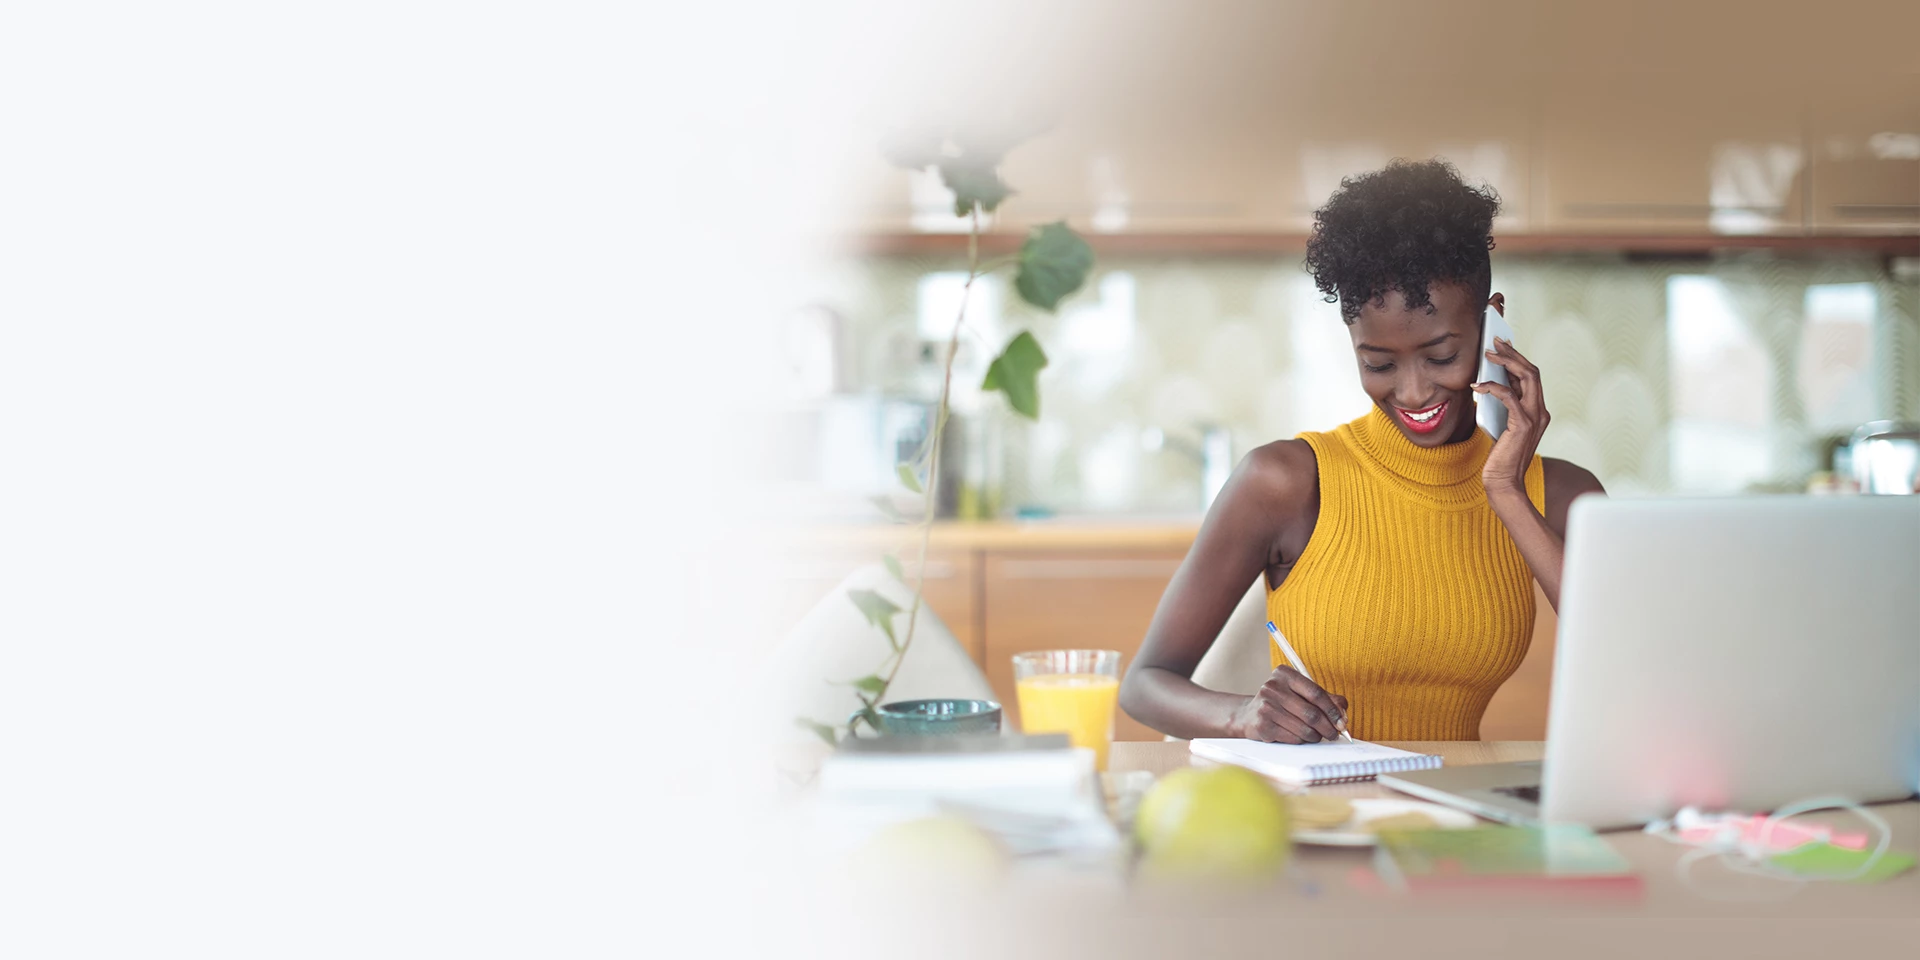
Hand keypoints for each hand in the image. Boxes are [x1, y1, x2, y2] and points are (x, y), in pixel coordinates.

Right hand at [1227, 666, 1349, 742]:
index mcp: (1285, 674)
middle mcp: (1272, 687)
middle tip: (1334, 734)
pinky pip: (1292, 738)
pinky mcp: (1262, 724)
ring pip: (1303, 728)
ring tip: (1316, 736)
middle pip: (1311, 713)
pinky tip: (1299, 737)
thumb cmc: (1282, 703)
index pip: (1316, 693)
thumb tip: (1343, 714)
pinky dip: (1301, 741)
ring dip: (1315, 736)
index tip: (1342, 722)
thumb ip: (1326, 699)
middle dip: (1328, 727)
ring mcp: (1265, 706)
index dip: (1333, 710)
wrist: (1249, 715)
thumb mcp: (1301, 694)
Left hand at [1472, 336, 1548, 493]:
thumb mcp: (1501, 425)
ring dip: (1507, 362)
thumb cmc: (1499, 456)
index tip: (1504, 345)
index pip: (1531, 377)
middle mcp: (1541, 412)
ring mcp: (1534, 417)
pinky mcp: (1522, 424)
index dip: (1518, 359)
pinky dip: (1492, 387)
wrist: (1503, 482)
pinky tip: (1477, 386)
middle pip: (1532, 371)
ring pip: (1527, 377)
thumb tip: (1489, 383)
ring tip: (1488, 354)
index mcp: (1538, 411)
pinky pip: (1508, 396)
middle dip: (1513, 353)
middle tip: (1495, 341)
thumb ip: (1502, 407)